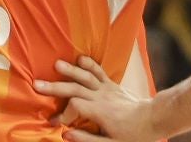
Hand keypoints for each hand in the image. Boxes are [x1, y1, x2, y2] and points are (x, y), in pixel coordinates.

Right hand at [36, 57, 155, 141]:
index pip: (75, 108)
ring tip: (56, 65)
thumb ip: (88, 139)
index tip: (55, 122)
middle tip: (36, 85)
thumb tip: (66, 134)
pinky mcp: (111, 84)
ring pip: (85, 76)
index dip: (62, 114)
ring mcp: (106, 88)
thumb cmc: (133, 135)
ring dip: (70, 70)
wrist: (154, 119)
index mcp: (100, 112)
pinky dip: (89, 63)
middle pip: (74, 89)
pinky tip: (79, 58)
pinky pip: (99, 71)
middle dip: (54, 88)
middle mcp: (101, 97)